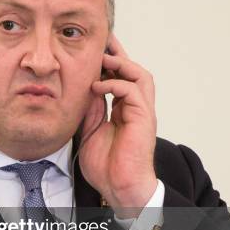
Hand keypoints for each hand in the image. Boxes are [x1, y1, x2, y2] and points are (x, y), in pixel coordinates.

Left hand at [78, 33, 157, 217]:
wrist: (118, 187)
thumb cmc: (106, 166)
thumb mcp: (90, 130)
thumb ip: (91, 110)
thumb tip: (85, 89)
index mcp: (124, 112)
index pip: (120, 80)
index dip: (110, 64)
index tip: (95, 50)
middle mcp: (136, 109)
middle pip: (134, 72)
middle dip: (119, 55)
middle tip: (102, 42)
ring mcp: (142, 113)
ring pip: (141, 76)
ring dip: (122, 65)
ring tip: (103, 59)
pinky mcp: (144, 119)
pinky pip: (134, 91)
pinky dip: (116, 84)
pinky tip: (98, 86)